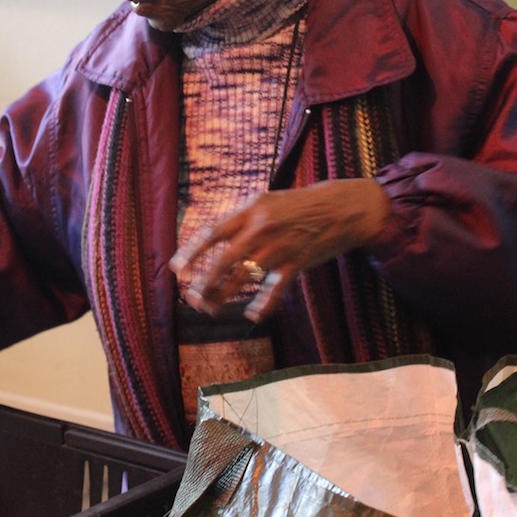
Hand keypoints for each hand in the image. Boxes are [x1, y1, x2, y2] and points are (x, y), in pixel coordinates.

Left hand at [168, 178, 390, 321]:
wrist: (339, 208)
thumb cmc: (298, 205)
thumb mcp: (266, 202)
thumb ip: (242, 218)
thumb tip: (214, 237)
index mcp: (250, 210)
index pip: (213, 232)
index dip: (192, 252)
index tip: (177, 268)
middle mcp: (261, 228)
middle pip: (224, 260)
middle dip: (205, 283)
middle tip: (192, 298)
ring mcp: (279, 247)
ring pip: (244, 278)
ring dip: (225, 296)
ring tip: (212, 308)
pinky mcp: (297, 263)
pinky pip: (274, 291)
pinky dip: (262, 306)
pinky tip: (251, 314)